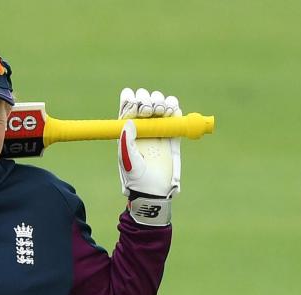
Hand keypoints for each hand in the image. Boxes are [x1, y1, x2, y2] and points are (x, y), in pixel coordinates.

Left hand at [117, 88, 181, 225]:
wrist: (155, 191)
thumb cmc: (137, 178)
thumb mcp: (128, 160)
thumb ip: (127, 142)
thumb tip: (129, 122)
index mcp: (126, 128)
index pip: (127, 103)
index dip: (132, 99)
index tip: (137, 108)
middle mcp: (142, 124)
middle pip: (145, 99)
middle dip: (148, 99)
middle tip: (151, 111)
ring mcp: (157, 127)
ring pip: (160, 102)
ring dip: (162, 101)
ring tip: (163, 111)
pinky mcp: (172, 132)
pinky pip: (174, 112)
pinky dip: (174, 107)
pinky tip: (172, 113)